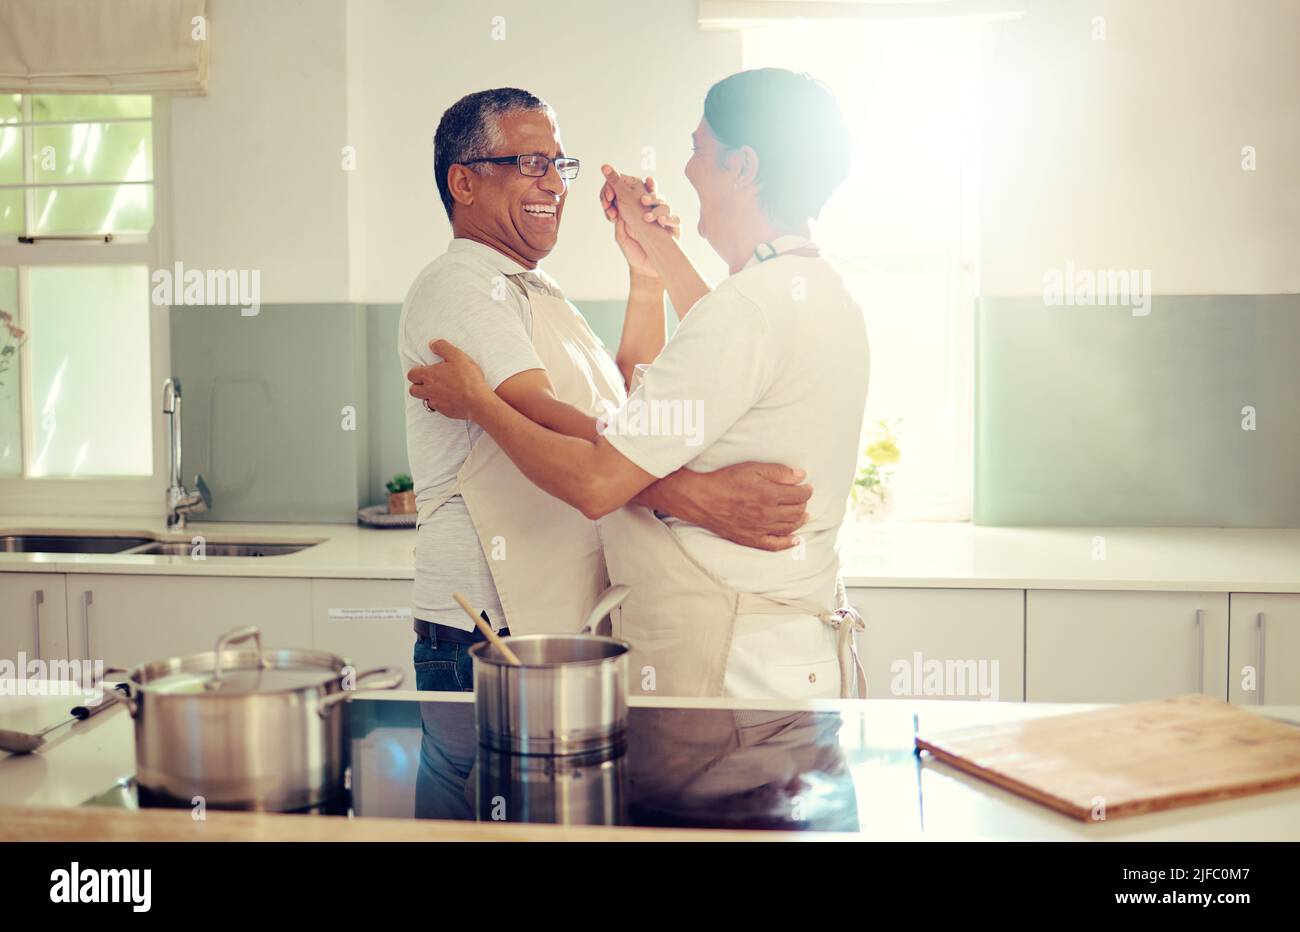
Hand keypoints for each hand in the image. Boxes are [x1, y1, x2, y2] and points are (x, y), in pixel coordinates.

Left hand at [406, 339, 490, 420]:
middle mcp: (429, 390)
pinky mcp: (443, 411)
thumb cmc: (468, 379)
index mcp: (429, 375)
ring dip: (427, 394)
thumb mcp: (457, 356)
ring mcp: (435, 402)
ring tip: (437, 390)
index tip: (424, 369)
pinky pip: (435, 407)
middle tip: (427, 381)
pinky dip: (438, 403)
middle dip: (417, 385)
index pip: (412, 374)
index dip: (416, 371)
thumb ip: (442, 347)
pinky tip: (448, 398)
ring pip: (423, 399)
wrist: (477, 402)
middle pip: (413, 390)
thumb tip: (432, 344)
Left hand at [599, 165, 678, 277]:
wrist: (645, 270)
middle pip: (654, 195)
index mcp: (640, 211)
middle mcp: (653, 212)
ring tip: (647, 218)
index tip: (632, 186)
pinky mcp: (674, 230)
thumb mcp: (621, 236)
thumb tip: (618, 207)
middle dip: (649, 195)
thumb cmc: (634, 251)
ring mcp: (664, 220)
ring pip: (664, 205)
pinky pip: (675, 220)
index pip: (640, 194)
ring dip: (656, 209)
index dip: (637, 187)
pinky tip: (662, 222)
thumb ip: (619, 222)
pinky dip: (669, 219)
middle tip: (642, 200)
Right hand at [673, 462, 812, 550]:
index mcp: (770, 495)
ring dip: (800, 520)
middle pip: (797, 512)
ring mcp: (761, 529)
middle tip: (802, 498)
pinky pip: (774, 545)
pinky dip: (788, 543)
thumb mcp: (752, 468)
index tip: (806, 487)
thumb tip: (801, 476)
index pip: (800, 495)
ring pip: (790, 527)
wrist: (702, 498)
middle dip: (803, 504)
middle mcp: (768, 514)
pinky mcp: (751, 539)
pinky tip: (796, 540)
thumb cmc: (726, 480)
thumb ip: (779, 472)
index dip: (806, 490)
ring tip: (803, 514)